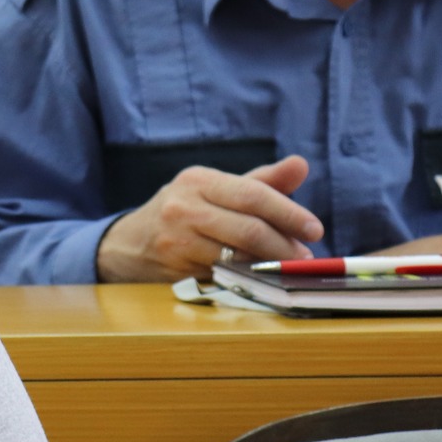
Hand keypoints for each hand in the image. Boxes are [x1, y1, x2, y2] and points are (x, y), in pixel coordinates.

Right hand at [96, 155, 323, 282]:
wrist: (127, 244)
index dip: (288, 213)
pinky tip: (259, 277)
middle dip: (284, 245)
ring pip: (236, 255)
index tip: (314, 229)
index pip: (252, 194)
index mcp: (198, 181)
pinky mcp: (173, 268)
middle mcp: (183, 207)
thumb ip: (260, 182)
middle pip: (247, 227)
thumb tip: (301, 164)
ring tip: (288, 268)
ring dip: (269, 265)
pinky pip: (221, 274)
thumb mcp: (214, 190)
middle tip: (305, 256)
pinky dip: (245, 277)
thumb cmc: (182, 213)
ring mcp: (175, 240)